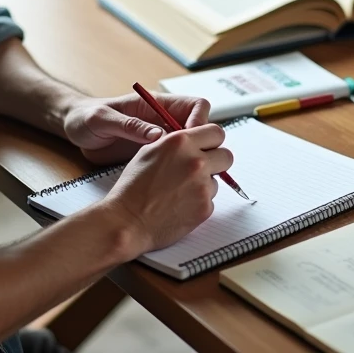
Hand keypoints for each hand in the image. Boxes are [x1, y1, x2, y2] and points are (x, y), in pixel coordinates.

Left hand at [63, 92, 211, 164]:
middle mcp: (163, 121)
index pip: (195, 105)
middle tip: (197, 164)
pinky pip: (176, 163)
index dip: (200, 120)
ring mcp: (161, 140)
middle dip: (205, 145)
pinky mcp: (154, 157)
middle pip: (200, 129)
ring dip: (195, 161)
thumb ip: (130, 125)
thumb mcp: (104, 119)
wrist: (74, 130)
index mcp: (156, 105)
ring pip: (192, 149)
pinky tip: (173, 186)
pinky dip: (180, 173)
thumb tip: (158, 135)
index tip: (192, 138)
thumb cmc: (86, 117)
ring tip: (188, 178)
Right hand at [103, 123, 232, 253]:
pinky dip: (199, 202)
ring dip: (205, 184)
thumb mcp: (149, 152)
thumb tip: (193, 140)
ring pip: (217, 180)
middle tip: (201, 168)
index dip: (212, 140)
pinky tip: (179, 205)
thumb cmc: (132, 188)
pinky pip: (211, 200)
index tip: (207, 147)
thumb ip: (176, 143)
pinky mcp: (205, 208)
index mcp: (181, 143)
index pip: (216, 132)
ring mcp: (202, 186)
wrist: (127, 221)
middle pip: (226, 155)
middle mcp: (195, 162)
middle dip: (216, 161)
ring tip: (180, 191)